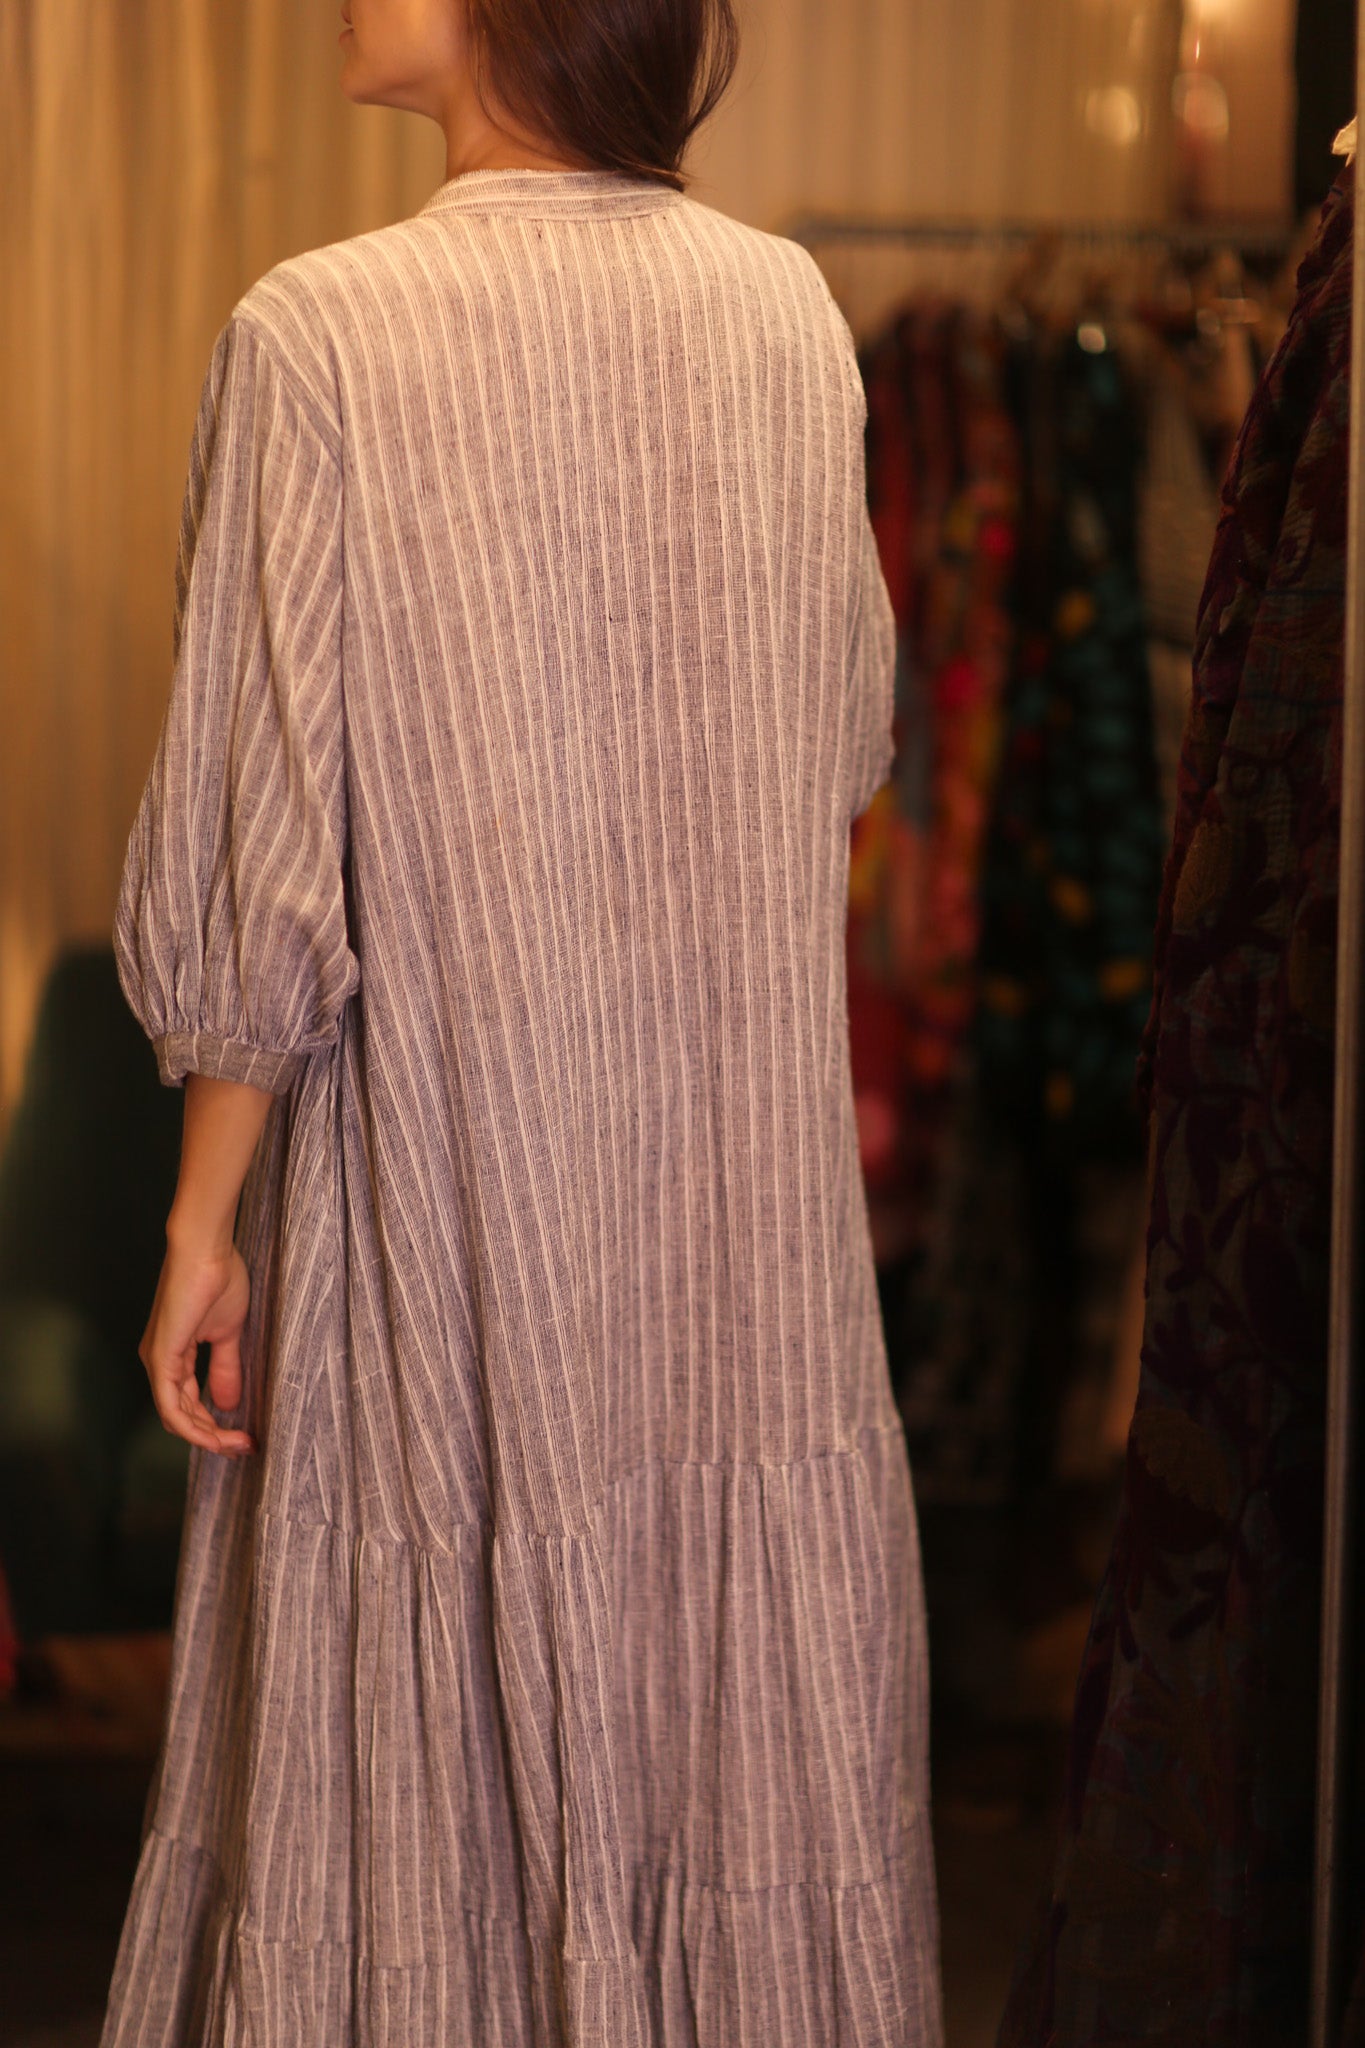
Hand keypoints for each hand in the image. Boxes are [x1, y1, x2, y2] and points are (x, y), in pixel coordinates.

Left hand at [139, 1237, 257, 1456]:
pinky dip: (193, 1427)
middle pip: (181, 1417)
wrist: (206, 1251)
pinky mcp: (161, 1358)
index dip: (215, 1425)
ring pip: (175, 1418)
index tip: (246, 1435)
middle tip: (244, 1447)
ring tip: (238, 1444)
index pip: (188, 1404)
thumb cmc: (218, 1280)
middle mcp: (160, 1363)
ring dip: (207, 1437)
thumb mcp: (228, 1333)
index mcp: (174, 1355)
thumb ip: (226, 1367)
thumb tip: (230, 1403)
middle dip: (214, 1437)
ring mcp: (157, 1362)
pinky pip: (171, 1407)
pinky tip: (216, 1436)